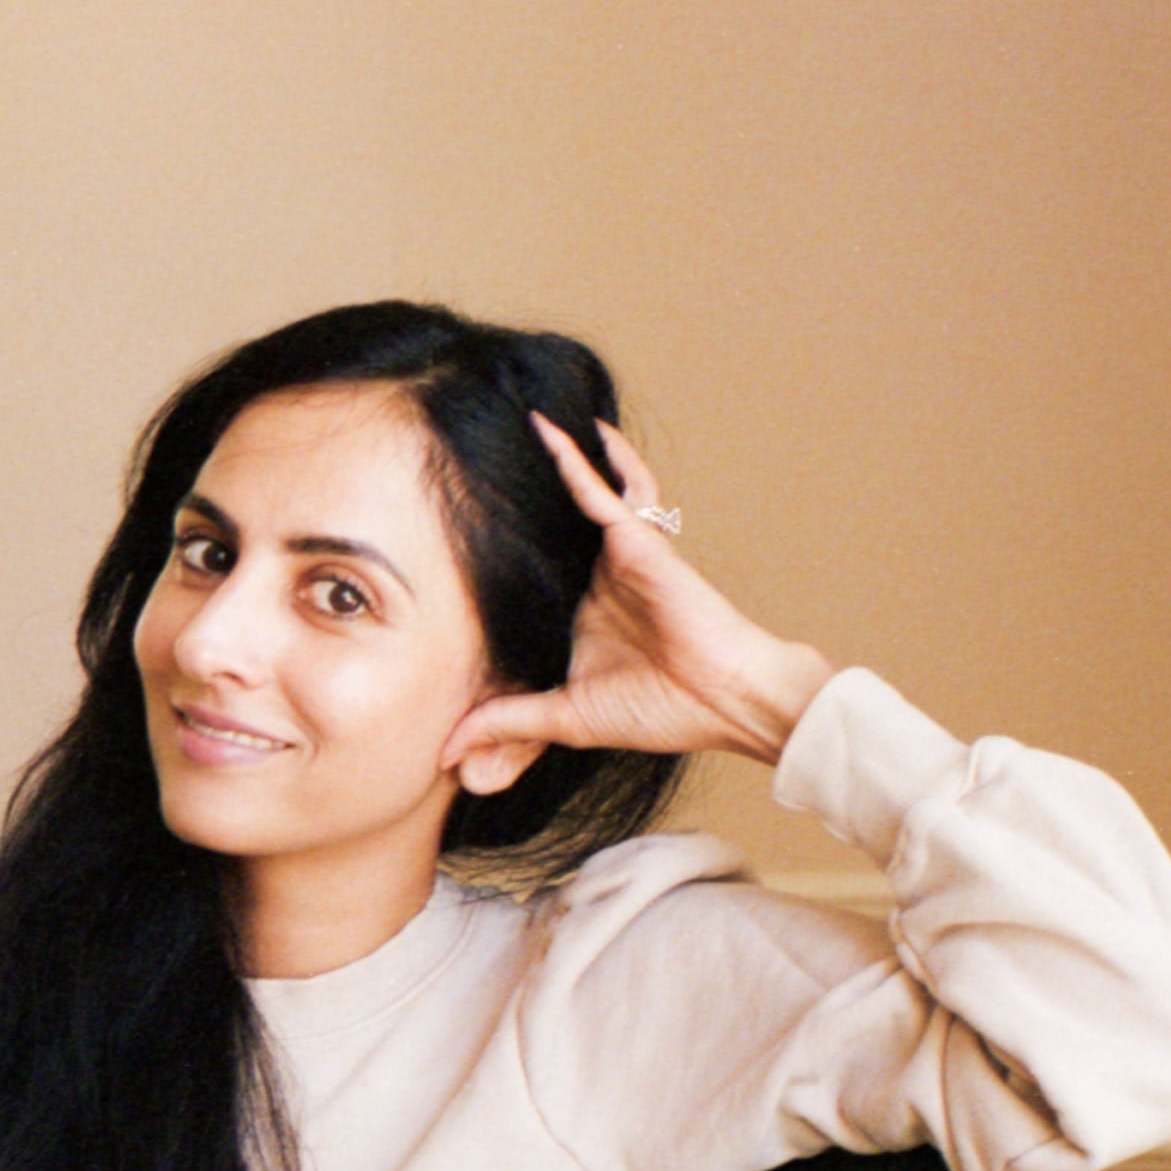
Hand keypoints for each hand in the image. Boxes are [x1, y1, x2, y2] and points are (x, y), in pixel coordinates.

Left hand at [440, 417, 835, 773]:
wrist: (726, 701)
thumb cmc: (662, 710)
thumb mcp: (565, 718)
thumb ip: (507, 724)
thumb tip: (447, 751)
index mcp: (582, 615)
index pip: (532, 576)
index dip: (499, 560)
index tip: (445, 540)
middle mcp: (597, 579)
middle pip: (552, 527)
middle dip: (523, 494)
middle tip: (473, 456)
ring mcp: (619, 556)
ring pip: (579, 497)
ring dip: (555, 459)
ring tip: (520, 419)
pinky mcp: (638, 542)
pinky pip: (603, 491)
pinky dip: (577, 461)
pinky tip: (548, 430)